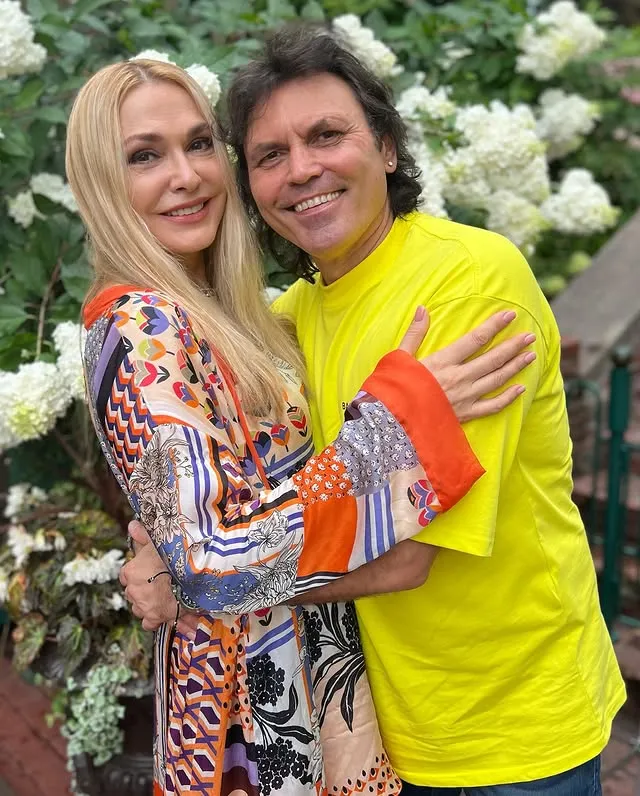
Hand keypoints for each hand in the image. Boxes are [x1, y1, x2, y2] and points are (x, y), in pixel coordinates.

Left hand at [120, 520, 198, 638]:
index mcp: (130, 571)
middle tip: (159, 585)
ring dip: (147, 604)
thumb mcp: (157, 541)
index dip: (137, 575)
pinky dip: (154, 620)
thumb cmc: (173, 556)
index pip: (126, 576)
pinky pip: (149, 623)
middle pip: (133, 593)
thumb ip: (143, 535)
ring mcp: (142, 605)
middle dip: (143, 590)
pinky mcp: (154, 617)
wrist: (188, 574)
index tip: (148, 573)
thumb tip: (131, 526)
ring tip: (163, 598)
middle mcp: (132, 590)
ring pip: (139, 608)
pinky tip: (164, 613)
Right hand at [398, 307, 535, 422]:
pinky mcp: (466, 415)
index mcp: (443, 361)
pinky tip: (520, 389)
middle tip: (530, 336)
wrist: (393, 423)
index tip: (510, 315)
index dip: (494, 325)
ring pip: (497, 380)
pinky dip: (508, 398)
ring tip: (530, 356)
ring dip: (515, 367)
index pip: (476, 339)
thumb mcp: (399, 358)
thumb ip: (414, 333)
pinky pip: (492, 406)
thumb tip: (422, 309)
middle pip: (493, 359)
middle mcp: (459, 378)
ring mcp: (465, 398)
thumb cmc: (394, 389)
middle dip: (513, 346)